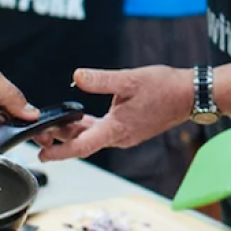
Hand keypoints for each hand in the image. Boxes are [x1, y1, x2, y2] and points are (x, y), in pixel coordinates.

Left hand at [35, 65, 191, 161]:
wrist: (190, 95)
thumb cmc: (165, 88)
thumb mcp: (129, 79)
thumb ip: (101, 80)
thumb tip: (76, 77)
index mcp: (117, 129)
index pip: (81, 146)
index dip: (60, 151)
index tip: (42, 154)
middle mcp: (120, 137)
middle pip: (83, 142)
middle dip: (60, 138)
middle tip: (41, 130)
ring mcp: (126, 135)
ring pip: (93, 136)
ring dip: (74, 132)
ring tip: (56, 123)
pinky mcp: (130, 129)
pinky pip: (104, 131)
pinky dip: (89, 127)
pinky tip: (81, 117)